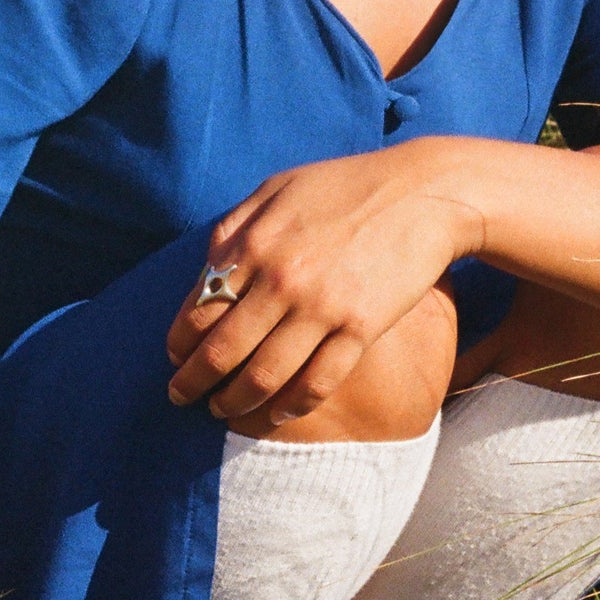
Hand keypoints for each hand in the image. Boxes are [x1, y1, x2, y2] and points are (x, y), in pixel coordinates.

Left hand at [166, 141, 482, 423]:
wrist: (424, 193)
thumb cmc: (346, 187)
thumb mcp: (278, 189)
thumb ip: (235, 228)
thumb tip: (203, 272)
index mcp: (255, 244)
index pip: (199, 309)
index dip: (179, 343)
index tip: (175, 359)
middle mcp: (282, 280)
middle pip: (221, 351)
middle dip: (192, 383)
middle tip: (180, 398)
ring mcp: (323, 308)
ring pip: (263, 376)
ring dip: (234, 402)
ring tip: (222, 411)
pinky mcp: (361, 329)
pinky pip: (316, 383)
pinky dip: (290, 406)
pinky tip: (276, 412)